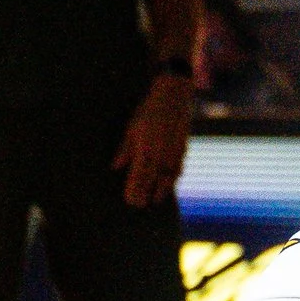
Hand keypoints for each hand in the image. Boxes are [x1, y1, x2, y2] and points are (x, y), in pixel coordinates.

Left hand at [113, 71, 192, 208]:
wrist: (173, 95)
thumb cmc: (149, 110)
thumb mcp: (132, 128)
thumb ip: (125, 150)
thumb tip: (116, 167)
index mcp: (146, 149)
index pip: (139, 178)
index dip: (135, 191)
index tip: (130, 201)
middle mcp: (161, 154)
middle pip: (153, 182)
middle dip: (146, 194)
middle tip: (139, 206)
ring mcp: (174, 153)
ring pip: (168, 178)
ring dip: (162, 190)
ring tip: (155, 200)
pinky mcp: (183, 148)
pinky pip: (178, 169)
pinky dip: (173, 178)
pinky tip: (169, 183)